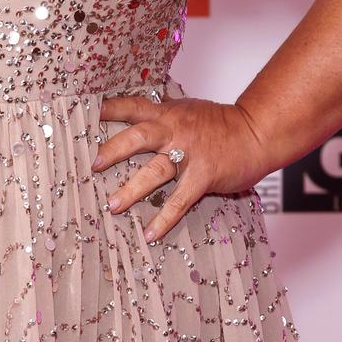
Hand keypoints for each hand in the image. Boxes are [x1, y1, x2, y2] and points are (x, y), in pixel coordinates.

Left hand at [92, 90, 269, 239]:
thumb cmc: (222, 124)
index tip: (83, 117)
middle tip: (93, 166)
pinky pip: (181, 199)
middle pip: (138, 136)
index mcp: (168, 113)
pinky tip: (150, 234)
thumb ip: (163, 114)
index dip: (108, 110)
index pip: (132, 106)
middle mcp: (176, 129)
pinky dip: (164, 218)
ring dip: (132, 189)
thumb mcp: (189, 110)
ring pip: (156, 170)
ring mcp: (191, 152)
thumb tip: (134, 116)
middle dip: (113, 150)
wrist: (257, 132)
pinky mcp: (205, 175)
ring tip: (112, 206)